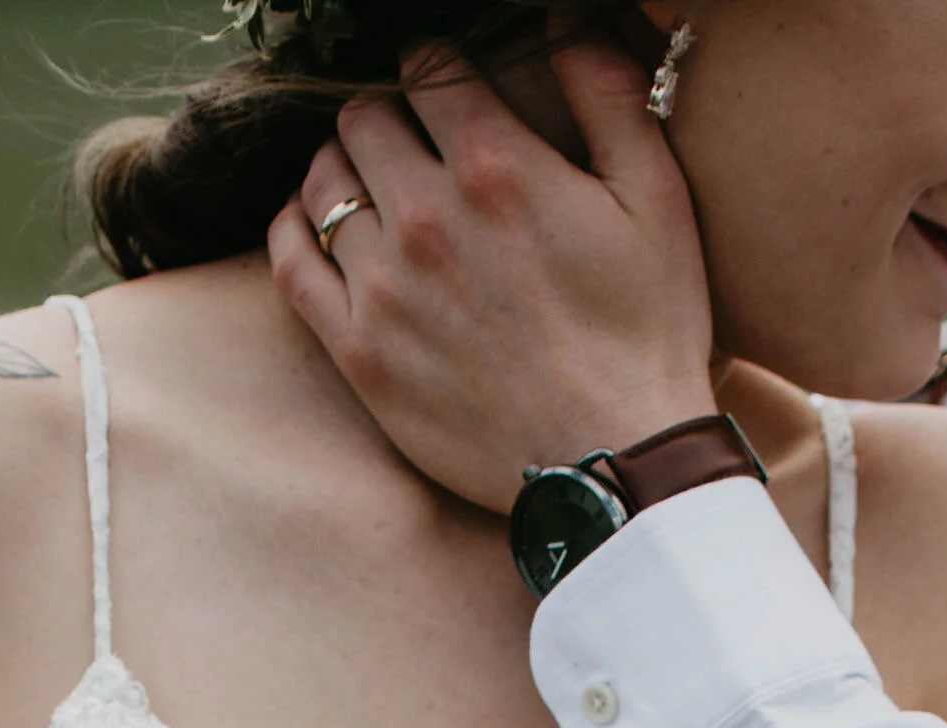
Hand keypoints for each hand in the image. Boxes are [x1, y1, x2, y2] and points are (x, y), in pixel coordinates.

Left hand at [269, 38, 715, 514]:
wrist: (614, 463)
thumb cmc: (646, 331)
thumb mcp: (655, 196)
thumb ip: (605, 91)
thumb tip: (567, 17)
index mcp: (495, 167)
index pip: (427, 67)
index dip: (438, 67)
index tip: (451, 90)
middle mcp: (426, 219)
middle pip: (364, 118)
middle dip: (388, 116)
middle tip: (414, 142)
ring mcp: (383, 290)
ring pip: (324, 182)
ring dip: (343, 169)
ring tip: (373, 185)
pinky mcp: (359, 355)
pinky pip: (291, 263)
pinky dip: (295, 229)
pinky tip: (315, 225)